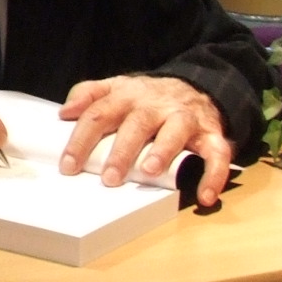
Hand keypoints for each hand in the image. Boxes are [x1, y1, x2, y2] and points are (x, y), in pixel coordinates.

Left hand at [58, 75, 232, 205]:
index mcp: (126, 96)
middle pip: (137, 124)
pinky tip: (205, 197)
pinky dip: (214, 175)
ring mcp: (184, 118)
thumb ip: (89, 94)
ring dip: (163, 151)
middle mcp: (156, 105)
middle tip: (109, 178)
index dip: (82, 140)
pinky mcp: (210, 132)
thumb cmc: (147, 97)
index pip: (99, 115)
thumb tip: (64, 112)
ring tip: (149, 172)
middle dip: (122, 151)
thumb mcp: (116, 87)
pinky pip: (216, 153)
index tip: (69, 166)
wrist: (195, 85)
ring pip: (175, 131)